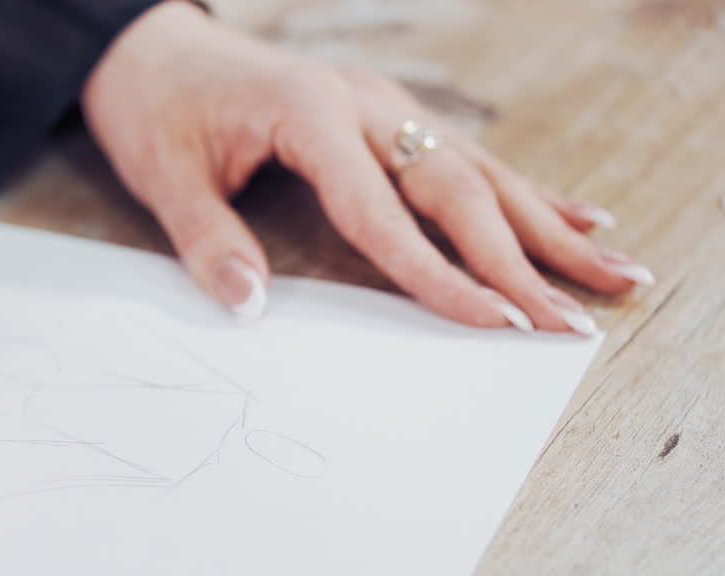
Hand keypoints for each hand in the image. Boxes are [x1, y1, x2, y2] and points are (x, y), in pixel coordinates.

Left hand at [82, 1, 653, 330]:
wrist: (157, 54)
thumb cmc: (160, 113)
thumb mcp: (167, 177)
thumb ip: (208, 240)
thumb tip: (250, 306)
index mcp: (311, 114)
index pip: (384, 211)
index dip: (440, 275)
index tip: (495, 323)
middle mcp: (363, 104)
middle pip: (458, 188)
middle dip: (520, 261)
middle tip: (573, 321)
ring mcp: (383, 107)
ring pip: (481, 172)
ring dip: (548, 228)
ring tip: (616, 273)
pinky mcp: (388, 117)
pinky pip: (467, 159)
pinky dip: (526, 193)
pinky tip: (578, 218)